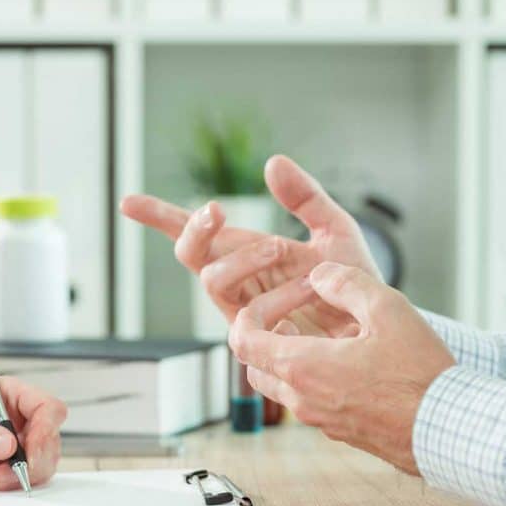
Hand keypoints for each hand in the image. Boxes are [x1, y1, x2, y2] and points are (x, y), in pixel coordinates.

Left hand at [0, 377, 66, 490]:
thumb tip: (8, 443)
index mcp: (10, 395)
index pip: (47, 407)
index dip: (46, 430)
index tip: (29, 453)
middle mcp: (21, 415)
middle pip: (51, 437)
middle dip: (35, 460)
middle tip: (8, 476)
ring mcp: (22, 439)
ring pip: (47, 458)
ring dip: (28, 474)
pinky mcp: (17, 461)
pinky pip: (34, 472)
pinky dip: (21, 481)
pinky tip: (0, 483)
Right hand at [121, 154, 380, 335]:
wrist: (377, 329)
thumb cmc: (351, 284)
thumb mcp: (334, 229)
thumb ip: (305, 197)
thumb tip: (272, 163)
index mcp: (246, 255)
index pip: (195, 234)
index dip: (159, 217)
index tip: (127, 202)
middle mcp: (237, 285)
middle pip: (190, 255)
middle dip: (196, 230)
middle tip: (218, 211)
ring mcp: (244, 314)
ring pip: (213, 282)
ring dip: (245, 259)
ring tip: (287, 250)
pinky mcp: (258, 343)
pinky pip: (246, 320)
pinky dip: (277, 300)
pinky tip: (308, 294)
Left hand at [229, 263, 454, 473]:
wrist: (447, 432)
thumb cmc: (419, 375)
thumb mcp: (387, 310)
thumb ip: (346, 284)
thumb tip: (320, 275)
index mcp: (302, 367)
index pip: (243, 340)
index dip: (250, 314)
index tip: (276, 300)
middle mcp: (301, 398)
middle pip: (255, 364)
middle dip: (265, 335)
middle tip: (294, 314)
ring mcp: (319, 419)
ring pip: (279, 386)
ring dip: (286, 358)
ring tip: (318, 334)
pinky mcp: (339, 430)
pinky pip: (306, 402)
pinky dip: (308, 378)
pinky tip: (343, 360)